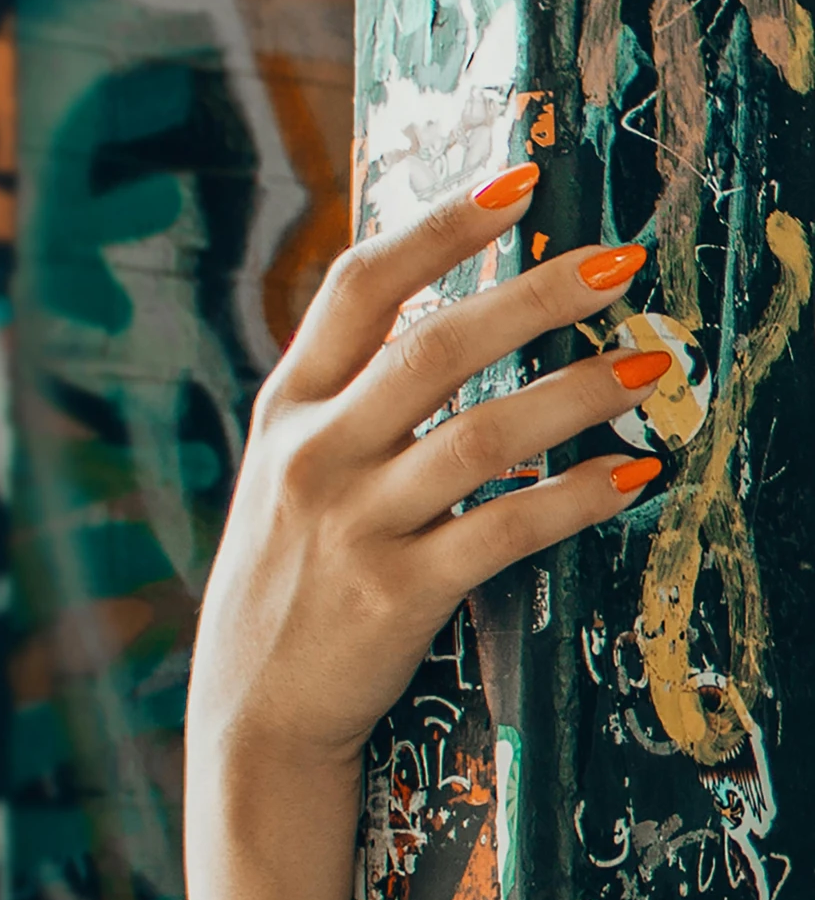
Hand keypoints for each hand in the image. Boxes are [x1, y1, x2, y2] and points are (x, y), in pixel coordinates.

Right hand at [187, 163, 670, 783]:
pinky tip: (623, 478)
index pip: (360, 286)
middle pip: (436, 346)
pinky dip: (571, 500)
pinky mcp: (395, 595)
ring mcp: (352, 526)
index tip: (519, 182)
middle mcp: (313, 457)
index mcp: (286, 411)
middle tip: (621, 263)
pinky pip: (502, 531)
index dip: (442, 226)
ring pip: (480, 435)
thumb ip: (346, 404)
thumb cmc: (286, 588)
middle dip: (538, 294)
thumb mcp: (286, 478)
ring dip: (576, 394)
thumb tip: (441, 326)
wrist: (252, 717)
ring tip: (648, 369)